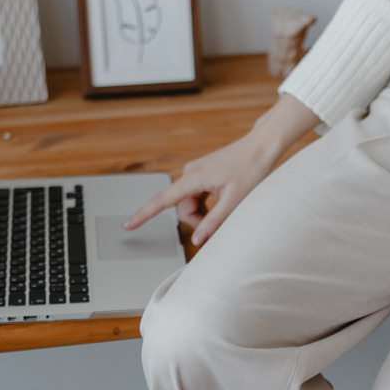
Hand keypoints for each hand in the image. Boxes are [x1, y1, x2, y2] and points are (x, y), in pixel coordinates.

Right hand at [123, 94, 320, 247]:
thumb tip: (196, 242)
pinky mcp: (202, 175)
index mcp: (193, 179)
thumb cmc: (251, 170)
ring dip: (205, 213)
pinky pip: (197, 198)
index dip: (144, 215)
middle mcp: (190, 174)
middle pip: (182, 209)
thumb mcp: (234, 201)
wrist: (261, 147)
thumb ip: (213, 223)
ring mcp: (195, 174)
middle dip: (199, 220)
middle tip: (222, 219)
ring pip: (191, 205)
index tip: (128, 225)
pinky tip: (224, 199)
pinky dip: (208, 205)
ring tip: (227, 206)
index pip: (161, 201)